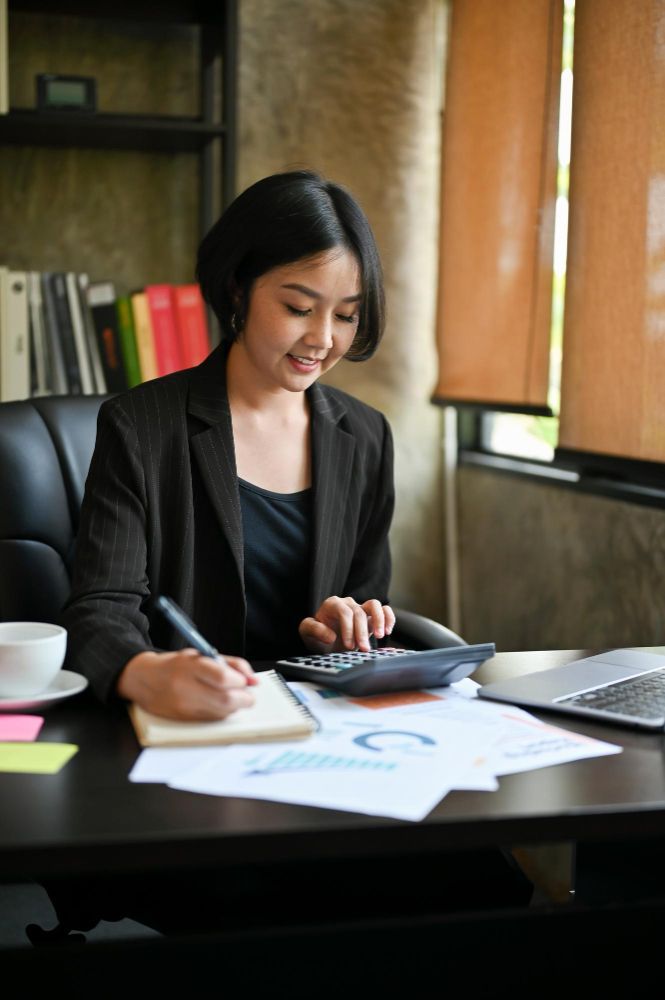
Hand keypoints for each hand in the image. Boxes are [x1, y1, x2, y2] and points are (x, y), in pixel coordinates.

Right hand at [117, 648, 256, 720]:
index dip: (241, 681)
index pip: (223, 678)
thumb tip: (253, 680)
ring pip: (222, 713)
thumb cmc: (175, 665)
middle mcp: (185, 688)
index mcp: (190, 667)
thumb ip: (231, 664)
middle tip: (246, 693)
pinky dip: (223, 712)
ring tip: (230, 695)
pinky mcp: (184, 720)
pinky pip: (213, 719)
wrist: (144, 679)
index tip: (245, 679)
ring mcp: (184, 707)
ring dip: (234, 706)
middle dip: (244, 698)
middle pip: (226, 700)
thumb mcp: (202, 655)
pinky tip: (217, 702)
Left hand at [299, 596, 394, 653]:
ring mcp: (360, 609)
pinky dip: (388, 618)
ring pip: (375, 605)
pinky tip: (387, 631)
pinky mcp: (371, 617)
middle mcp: (348, 604)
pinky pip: (384, 610)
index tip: (348, 645)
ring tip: (380, 635)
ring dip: (379, 621)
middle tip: (363, 649)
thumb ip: (313, 629)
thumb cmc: (316, 635)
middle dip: (361, 632)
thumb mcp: (306, 632)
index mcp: (332, 605)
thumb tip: (331, 635)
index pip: (345, 612)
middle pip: (359, 612)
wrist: (325, 642)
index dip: (348, 629)